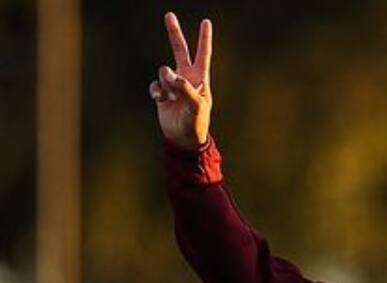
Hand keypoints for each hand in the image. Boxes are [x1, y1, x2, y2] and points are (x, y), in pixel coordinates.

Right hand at [149, 12, 212, 149]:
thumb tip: (172, 76)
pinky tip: (160, 100)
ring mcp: (173, 84)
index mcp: (200, 79)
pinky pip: (155, 85)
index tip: (206, 22)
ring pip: (163, 72)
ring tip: (171, 97)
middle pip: (179, 50)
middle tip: (169, 15)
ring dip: (165, 84)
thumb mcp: (196, 107)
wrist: (183, 139)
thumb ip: (186, 89)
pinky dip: (156, 91)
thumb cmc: (196, 123)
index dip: (204, 38)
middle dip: (174, 33)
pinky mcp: (161, 92)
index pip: (203, 55)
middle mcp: (186, 77)